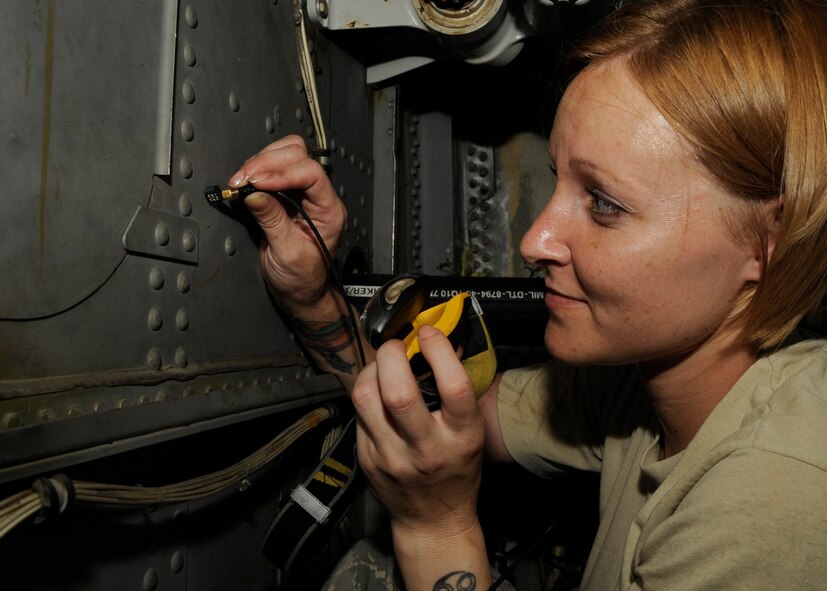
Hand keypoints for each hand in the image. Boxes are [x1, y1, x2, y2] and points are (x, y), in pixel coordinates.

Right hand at [229, 135, 346, 309]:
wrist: (300, 291)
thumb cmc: (303, 279)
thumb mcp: (287, 254)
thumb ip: (273, 221)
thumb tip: (254, 194)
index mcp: (329, 210)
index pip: (311, 173)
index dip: (282, 172)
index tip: (257, 181)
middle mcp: (318, 196)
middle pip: (298, 155)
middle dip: (267, 162)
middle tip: (243, 179)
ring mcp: (301, 193)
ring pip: (284, 156)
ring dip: (259, 163)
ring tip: (240, 181)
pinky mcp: (283, 195)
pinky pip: (271, 170)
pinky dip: (254, 171)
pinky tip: (243, 184)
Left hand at [351, 325, 484, 537]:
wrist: (433, 520)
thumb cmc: (455, 472)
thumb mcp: (471, 433)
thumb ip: (458, 393)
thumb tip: (443, 345)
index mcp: (460, 438)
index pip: (452, 386)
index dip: (438, 350)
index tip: (430, 334)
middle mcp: (426, 448)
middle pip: (398, 391)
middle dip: (393, 354)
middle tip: (398, 345)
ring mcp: (391, 456)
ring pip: (366, 398)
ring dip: (372, 369)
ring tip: (382, 364)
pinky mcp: (367, 458)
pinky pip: (357, 413)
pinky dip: (366, 393)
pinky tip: (377, 392)